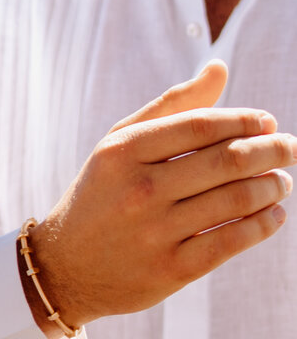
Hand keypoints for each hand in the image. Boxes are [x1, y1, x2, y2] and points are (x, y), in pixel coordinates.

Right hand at [29, 61, 295, 331]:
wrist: (64, 268)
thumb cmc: (102, 196)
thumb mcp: (118, 146)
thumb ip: (170, 107)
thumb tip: (219, 69)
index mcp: (122, 153)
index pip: (202, 125)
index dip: (245, 120)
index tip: (267, 123)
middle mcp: (138, 190)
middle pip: (228, 160)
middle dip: (273, 150)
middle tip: (290, 149)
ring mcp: (154, 232)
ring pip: (239, 199)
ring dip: (274, 186)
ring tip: (281, 182)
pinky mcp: (170, 269)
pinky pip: (234, 239)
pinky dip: (265, 223)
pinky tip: (273, 214)